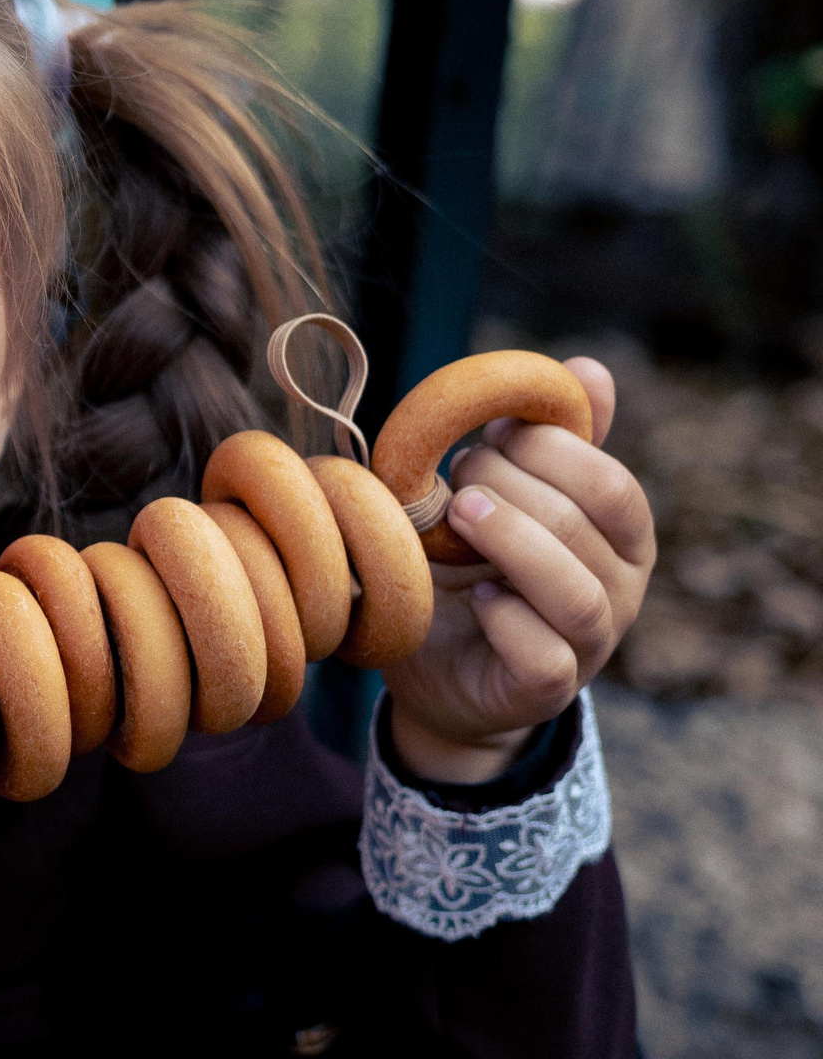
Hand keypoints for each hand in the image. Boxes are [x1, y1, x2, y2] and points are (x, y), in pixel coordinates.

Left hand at [380, 357, 654, 783]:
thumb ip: (543, 440)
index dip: (552, 452)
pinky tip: (475, 594)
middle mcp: (619, 590)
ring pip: (577, 593)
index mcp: (620, 536)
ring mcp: (589, 645)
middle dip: (516, 489)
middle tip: (456, 479)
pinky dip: (508, 620)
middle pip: (589, 528)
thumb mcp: (502, 493)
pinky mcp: (545, 689)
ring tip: (458, 515)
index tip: (487, 436)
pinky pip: (546, 656)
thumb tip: (588, 369)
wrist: (438, 662)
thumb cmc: (473, 562)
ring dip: (513, 543)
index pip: (612, 486)